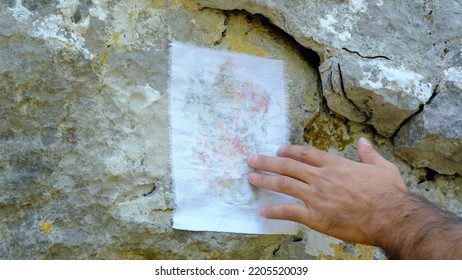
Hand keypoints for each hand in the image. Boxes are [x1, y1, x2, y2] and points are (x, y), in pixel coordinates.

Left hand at [247, 137, 407, 245]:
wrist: (391, 216)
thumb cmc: (389, 193)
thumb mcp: (382, 167)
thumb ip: (369, 154)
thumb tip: (363, 141)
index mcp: (335, 165)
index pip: (306, 153)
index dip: (289, 150)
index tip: (279, 149)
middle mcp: (321, 177)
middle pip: (288, 165)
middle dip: (267, 161)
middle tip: (252, 159)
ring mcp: (316, 196)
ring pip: (284, 184)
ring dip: (265, 180)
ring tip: (251, 177)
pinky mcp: (315, 216)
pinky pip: (289, 212)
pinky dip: (274, 211)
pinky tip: (262, 211)